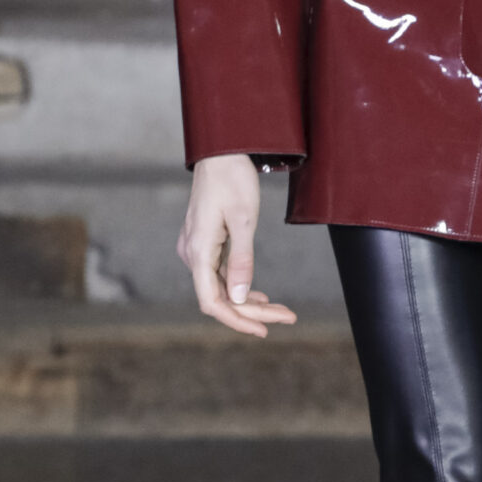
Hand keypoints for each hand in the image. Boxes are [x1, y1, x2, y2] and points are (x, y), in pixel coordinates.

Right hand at [178, 152, 297, 339]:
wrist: (221, 151)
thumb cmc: (233, 179)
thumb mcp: (244, 220)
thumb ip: (241, 260)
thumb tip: (237, 297)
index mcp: (198, 252)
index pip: (212, 302)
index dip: (237, 321)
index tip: (264, 330)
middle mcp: (192, 254)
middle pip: (220, 298)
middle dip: (254, 311)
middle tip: (289, 317)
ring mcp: (196, 249)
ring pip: (221, 288)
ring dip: (249, 301)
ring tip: (281, 309)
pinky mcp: (204, 243)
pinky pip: (219, 274)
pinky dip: (239, 286)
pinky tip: (259, 294)